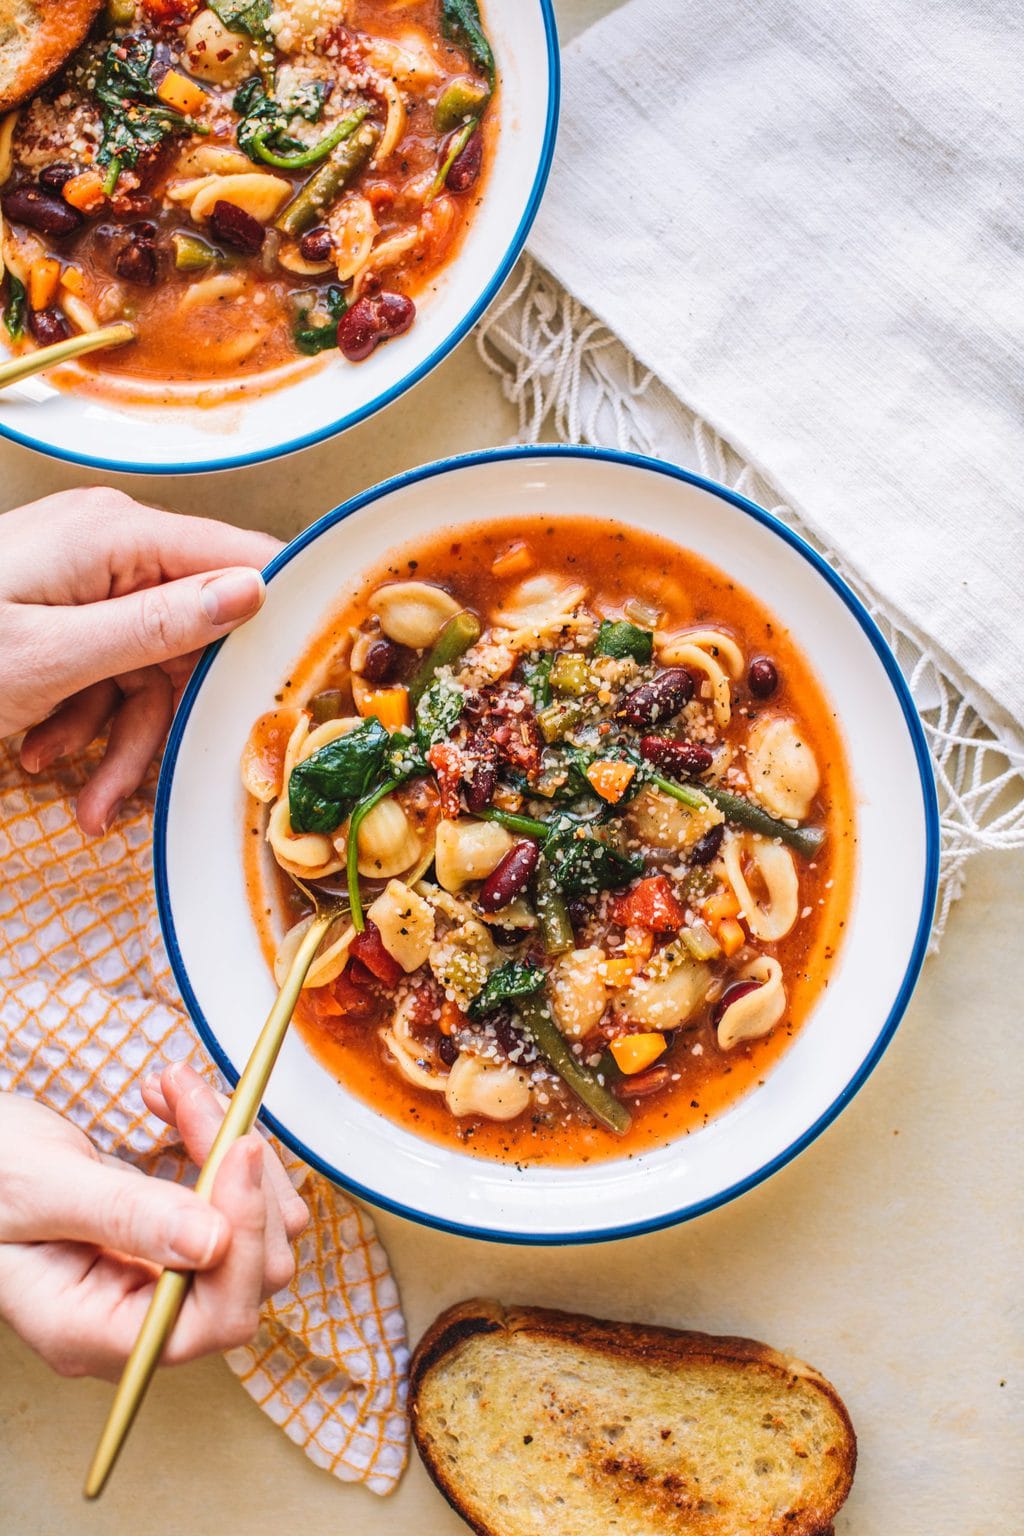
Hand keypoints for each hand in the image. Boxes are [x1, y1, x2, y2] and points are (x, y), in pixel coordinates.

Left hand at [0, 487, 280, 833]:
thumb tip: (254, 589)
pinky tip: (50, 759)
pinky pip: (109, 674)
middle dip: (170, 718)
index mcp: (116, 536)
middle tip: (151, 785)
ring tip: (82, 803)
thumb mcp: (53, 657)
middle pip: (195, 636)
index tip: (306, 681)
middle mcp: (110, 550)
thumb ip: (159, 624)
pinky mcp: (64, 617)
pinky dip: (87, 725)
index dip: (279, 617)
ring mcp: (85, 583)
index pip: (240, 557)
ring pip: (151, 670)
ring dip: (121, 741)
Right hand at [0, 1064, 307, 1379]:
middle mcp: (134, 1316)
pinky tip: (176, 1102)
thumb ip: (124, 1215)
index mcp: (90, 1329)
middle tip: (191, 1098)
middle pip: (248, 1274)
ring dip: (233, 1145)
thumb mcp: (39, 1187)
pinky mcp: (175, 1236)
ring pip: (256, 1231)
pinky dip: (219, 1142)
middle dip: (237, 1174)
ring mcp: (158, 1276)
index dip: (242, 1240)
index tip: (240, 1150)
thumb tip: (215, 1242)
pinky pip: (234, 1199)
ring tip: (179, 1088)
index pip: (208, 1321)